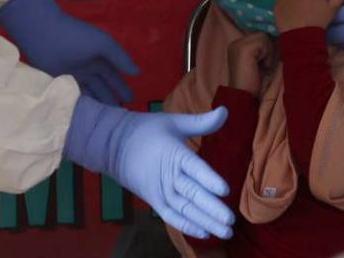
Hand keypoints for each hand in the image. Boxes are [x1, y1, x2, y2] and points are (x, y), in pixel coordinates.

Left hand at [0, 0, 138, 104]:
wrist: (44, 34)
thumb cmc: (77, 36)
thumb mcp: (104, 44)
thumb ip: (120, 58)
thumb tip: (137, 73)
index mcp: (100, 56)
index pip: (114, 76)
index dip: (122, 87)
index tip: (131, 101)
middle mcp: (88, 67)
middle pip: (102, 86)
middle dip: (111, 99)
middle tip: (119, 116)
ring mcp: (73, 74)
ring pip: (89, 92)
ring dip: (97, 103)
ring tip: (105, 119)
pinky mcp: (59, 80)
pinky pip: (73, 94)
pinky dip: (81, 102)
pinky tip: (87, 115)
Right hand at [64, 97, 234, 239]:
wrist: (112, 145)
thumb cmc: (147, 130)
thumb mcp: (174, 121)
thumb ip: (202, 122)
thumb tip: (225, 111)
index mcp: (174, 153)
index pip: (194, 168)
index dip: (209, 179)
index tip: (225, 190)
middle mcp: (167, 175)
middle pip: (191, 194)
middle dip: (211, 209)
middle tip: (231, 221)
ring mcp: (159, 191)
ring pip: (184, 209)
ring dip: (204, 221)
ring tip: (225, 232)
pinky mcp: (153, 201)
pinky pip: (170, 217)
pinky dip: (186, 226)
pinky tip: (204, 233)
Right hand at [227, 32, 276, 96]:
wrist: (244, 96)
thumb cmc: (253, 82)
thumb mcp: (257, 62)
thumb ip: (262, 49)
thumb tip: (275, 36)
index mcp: (237, 45)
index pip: (257, 35)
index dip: (266, 45)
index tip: (267, 59)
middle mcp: (236, 42)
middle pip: (261, 33)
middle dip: (268, 48)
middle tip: (264, 64)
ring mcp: (239, 44)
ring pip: (263, 36)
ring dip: (268, 52)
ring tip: (262, 65)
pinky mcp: (245, 48)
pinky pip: (263, 43)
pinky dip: (267, 55)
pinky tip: (263, 65)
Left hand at [274, 0, 343, 32]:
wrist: (300, 36)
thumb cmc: (319, 22)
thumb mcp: (333, 8)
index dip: (325, 0)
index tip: (323, 10)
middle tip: (312, 13)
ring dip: (299, 1)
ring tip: (302, 15)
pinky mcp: (277, 2)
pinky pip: (284, 1)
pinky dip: (288, 6)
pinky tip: (292, 15)